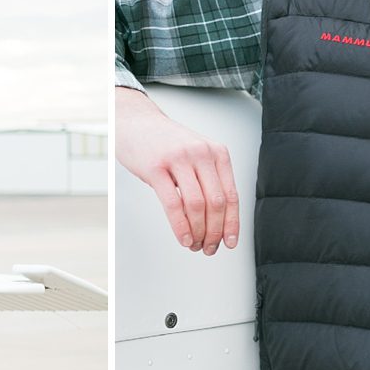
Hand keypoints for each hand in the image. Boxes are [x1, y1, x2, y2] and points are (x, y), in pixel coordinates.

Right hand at [116, 87, 240, 254]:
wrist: (137, 122)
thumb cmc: (166, 143)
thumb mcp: (196, 154)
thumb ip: (209, 179)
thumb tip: (218, 219)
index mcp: (217, 152)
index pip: (231, 195)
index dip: (232, 224)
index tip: (230, 242)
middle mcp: (201, 154)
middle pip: (216, 203)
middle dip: (215, 232)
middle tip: (210, 248)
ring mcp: (179, 159)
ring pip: (197, 205)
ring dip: (198, 232)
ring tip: (195, 244)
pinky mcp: (156, 167)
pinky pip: (173, 204)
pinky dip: (180, 227)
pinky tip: (183, 237)